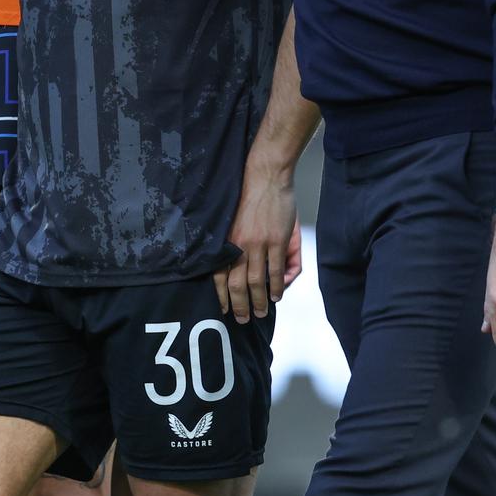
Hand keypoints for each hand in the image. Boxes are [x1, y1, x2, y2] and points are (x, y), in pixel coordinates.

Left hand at [215, 162, 297, 323]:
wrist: (266, 176)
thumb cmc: (250, 196)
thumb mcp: (237, 221)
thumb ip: (240, 246)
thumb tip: (240, 262)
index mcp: (227, 240)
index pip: (218, 274)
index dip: (220, 294)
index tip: (222, 308)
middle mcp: (240, 245)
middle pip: (236, 284)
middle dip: (238, 305)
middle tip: (242, 320)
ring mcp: (259, 244)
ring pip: (257, 282)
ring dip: (258, 301)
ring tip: (261, 313)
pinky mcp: (277, 241)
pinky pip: (277, 270)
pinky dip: (277, 287)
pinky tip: (276, 296)